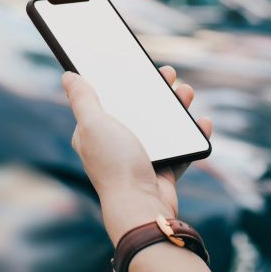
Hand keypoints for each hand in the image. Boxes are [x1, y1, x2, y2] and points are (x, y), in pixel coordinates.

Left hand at [61, 66, 212, 244]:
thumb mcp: (93, 124)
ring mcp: (141, 157)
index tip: (137, 63)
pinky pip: (181, 148)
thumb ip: (82, 99)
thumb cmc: (115, 165)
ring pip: (162, 125)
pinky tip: (202, 122)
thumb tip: (68, 76)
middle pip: (138, 109)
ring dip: (176, 107)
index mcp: (95, 132)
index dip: (122, 80)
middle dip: (155, 90)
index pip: (108, 99)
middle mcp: (116, 144)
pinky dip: (192, 134)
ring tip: (187, 92)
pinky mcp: (162, 170)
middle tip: (169, 74)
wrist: (141, 207)